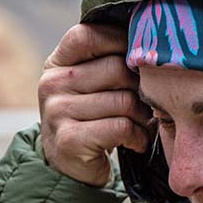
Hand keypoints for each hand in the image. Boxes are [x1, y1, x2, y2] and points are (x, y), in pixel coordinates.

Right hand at [38, 23, 150, 186]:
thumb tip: (150, 35)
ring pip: (124, 101)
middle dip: (140, 88)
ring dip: (142, 117)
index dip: (120, 42)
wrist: (70, 167)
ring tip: (140, 125)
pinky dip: (137, 136)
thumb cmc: (93, 118)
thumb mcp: (91, 84)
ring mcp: (57, 112)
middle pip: (116, 69)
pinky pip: (121, 127)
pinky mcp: (69, 139)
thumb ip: (108, 60)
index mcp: (57, 63)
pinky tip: (134, 141)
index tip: (138, 60)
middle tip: (146, 103)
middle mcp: (52, 83)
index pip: (89, 35)